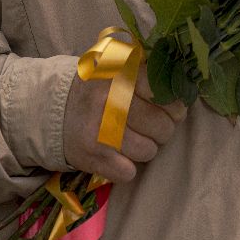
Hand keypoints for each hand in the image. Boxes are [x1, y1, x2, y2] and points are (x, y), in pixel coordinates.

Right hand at [63, 64, 185, 182]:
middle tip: (155, 126)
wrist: (55, 109)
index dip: (175, 105)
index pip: (164, 93)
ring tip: (136, 139)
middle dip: (164, 130)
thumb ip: (150, 69)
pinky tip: (120, 155)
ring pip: (148, 151)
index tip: (174, 109)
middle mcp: (111, 99)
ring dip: (147, 148)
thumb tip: (185, 84)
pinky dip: (128, 167)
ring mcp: (100, 130)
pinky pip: (129, 173)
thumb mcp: (121, 67)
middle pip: (161, 126)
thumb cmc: (100, 87)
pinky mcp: (91, 157)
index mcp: (121, 73)